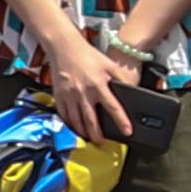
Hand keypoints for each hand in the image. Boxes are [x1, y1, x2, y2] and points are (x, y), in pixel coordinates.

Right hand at [36, 26, 130, 144]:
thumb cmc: (88, 56)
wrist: (65, 48)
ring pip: (76, 121)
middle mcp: (83, 93)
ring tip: (89, 138)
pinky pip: (64, 115)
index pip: (113, 108)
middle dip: (98, 135)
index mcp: (99, 85)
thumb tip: (131, 91)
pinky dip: (70, 124)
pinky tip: (75, 127)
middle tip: (102, 142)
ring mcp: (70, 96)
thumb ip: (121, 79)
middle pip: (91, 121)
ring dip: (84, 132)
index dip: (121, 122)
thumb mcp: (109, 65)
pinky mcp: (59, 96)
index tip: (127, 132)